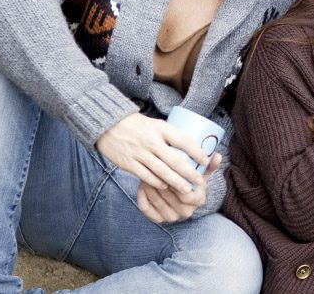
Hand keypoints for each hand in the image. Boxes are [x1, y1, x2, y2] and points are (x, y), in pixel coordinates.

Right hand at [95, 112, 210, 193]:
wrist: (108, 125)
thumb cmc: (137, 125)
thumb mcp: (156, 124)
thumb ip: (169, 135)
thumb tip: (190, 145)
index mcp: (160, 129)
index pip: (183, 140)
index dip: (196, 151)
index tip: (205, 160)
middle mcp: (151, 141)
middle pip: (175, 160)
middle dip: (189, 173)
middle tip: (199, 181)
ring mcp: (140, 154)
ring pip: (162, 171)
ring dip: (176, 182)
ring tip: (187, 189)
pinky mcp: (129, 164)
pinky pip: (146, 176)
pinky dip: (157, 183)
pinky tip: (166, 187)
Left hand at [137, 153, 221, 222]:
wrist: (182, 196)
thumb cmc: (192, 181)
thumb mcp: (201, 173)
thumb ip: (209, 165)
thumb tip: (218, 155)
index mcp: (198, 200)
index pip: (185, 193)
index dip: (175, 182)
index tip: (166, 168)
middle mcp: (186, 212)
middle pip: (169, 196)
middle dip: (159, 181)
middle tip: (151, 167)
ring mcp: (172, 217)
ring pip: (157, 201)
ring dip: (149, 187)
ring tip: (144, 173)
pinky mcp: (159, 220)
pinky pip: (147, 209)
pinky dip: (142, 198)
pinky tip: (141, 186)